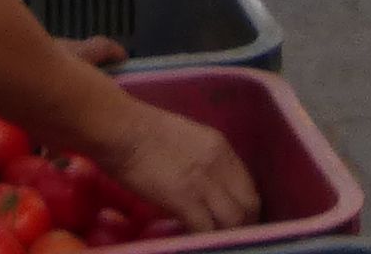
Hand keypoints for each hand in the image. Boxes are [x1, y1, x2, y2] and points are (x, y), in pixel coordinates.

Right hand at [99, 104, 259, 234]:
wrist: (121, 130)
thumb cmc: (141, 130)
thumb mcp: (185, 138)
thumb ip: (201, 160)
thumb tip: (201, 185)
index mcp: (220, 147)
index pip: (248, 185)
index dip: (245, 206)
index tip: (237, 218)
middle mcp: (220, 165)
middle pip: (248, 205)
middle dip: (243, 224)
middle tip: (230, 234)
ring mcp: (205, 183)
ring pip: (234, 221)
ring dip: (227, 234)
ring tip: (215, 240)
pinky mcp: (185, 200)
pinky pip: (206, 229)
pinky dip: (204, 238)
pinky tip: (194, 239)